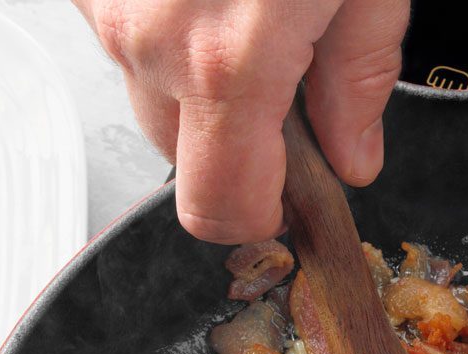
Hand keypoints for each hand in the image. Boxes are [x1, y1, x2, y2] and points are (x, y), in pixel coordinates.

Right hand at [73, 0, 409, 242]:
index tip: (289, 201)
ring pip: (151, 90)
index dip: (260, 219)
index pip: (221, 209)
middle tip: (289, 78)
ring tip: (250, 9)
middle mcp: (151, 40)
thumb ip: (361, 77)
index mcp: (229, 62)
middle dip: (237, 138)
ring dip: (198, 76)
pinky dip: (167, 24)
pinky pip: (129, 32)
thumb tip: (353, 156)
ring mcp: (106, 5)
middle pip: (185, 154)